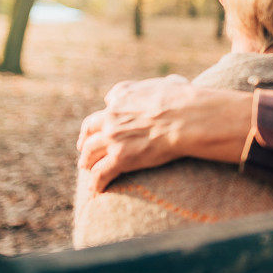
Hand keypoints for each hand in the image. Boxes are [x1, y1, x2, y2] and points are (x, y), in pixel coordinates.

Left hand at [77, 74, 251, 192]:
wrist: (187, 119)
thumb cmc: (185, 101)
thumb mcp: (168, 83)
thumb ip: (158, 86)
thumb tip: (162, 85)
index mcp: (124, 96)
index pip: (108, 104)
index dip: (106, 115)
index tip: (106, 123)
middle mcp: (112, 116)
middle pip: (90, 129)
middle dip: (86, 139)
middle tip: (85, 148)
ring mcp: (114, 138)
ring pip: (90, 152)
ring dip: (87, 161)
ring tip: (87, 169)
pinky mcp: (120, 158)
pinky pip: (100, 173)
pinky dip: (96, 183)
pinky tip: (96, 189)